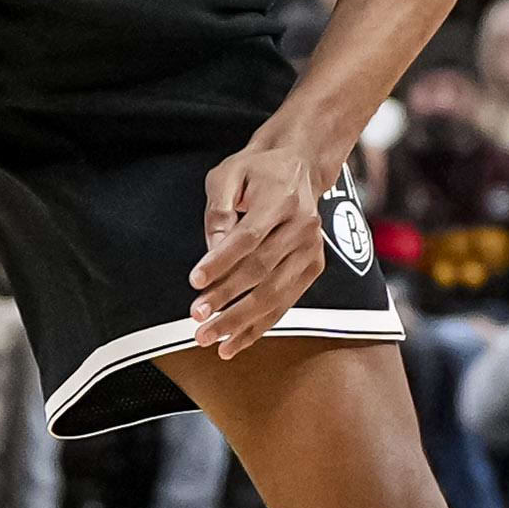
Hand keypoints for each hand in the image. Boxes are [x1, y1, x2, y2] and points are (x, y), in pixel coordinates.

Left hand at [190, 136, 334, 357]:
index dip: (220, 262)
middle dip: (226, 298)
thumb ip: (218, 210)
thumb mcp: (228, 174)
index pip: (248, 237)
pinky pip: (285, 302)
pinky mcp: (313, 266)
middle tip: (196, 317)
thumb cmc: (258, 171)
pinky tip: (235, 341)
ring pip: (275, 293)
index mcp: (281, 198)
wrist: (300, 166)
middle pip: (261, 270)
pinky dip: (259, 325)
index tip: (194, 281)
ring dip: (241, 321)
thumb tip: (212, 249)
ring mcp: (312, 249)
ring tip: (211, 337)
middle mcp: (303, 226)